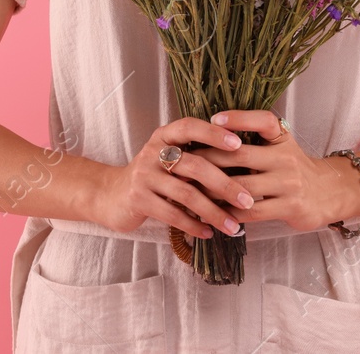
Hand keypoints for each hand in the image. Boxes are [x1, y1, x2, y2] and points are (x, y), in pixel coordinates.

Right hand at [86, 118, 256, 240]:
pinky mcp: (138, 199)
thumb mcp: (169, 159)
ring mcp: (144, 175)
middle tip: (248, 199)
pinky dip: (194, 225)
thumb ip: (195, 157)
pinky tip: (208, 233)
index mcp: (163, 136)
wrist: (111, 195)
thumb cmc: (153, 177)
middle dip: (225, 184)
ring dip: (214, 212)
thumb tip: (241, 168)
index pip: (189, 126)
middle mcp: (152, 151)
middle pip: (195, 165)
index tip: (240, 144)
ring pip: (187, 194)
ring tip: (233, 226)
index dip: (214, 134)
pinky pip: (173, 214)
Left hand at [190, 109, 358, 231]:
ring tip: (189, 191)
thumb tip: (209, 129)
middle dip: (207, 160)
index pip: (262, 121)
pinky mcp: (290, 208)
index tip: (211, 119)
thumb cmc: (292, 166)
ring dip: (213, 191)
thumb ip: (252, 136)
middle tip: (182, 163)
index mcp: (281, 138)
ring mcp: (288, 184)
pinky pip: (252, 212)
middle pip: (239, 156)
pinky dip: (229, 213)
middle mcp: (286, 158)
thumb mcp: (279, 144)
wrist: (328, 193)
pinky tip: (212, 213)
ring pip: (242, 187)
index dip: (237, 118)